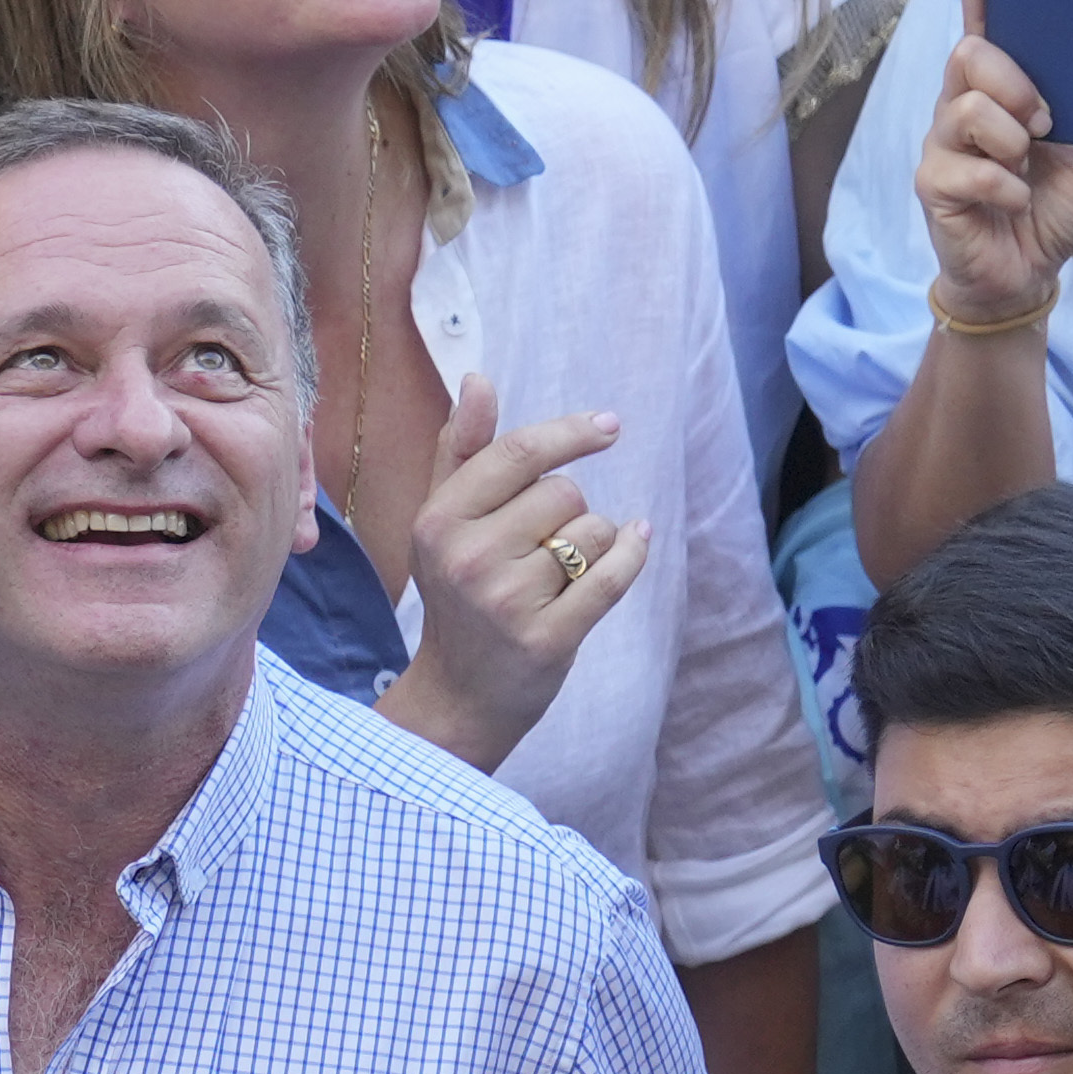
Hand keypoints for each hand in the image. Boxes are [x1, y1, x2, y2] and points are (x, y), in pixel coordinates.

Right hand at [386, 372, 642, 765]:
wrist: (459, 694)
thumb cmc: (457, 594)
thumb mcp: (442, 521)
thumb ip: (461, 449)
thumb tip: (478, 380)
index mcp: (438, 520)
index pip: (519, 455)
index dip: (570, 434)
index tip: (609, 426)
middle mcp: (467, 558)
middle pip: (564, 493)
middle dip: (570, 511)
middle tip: (541, 548)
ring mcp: (506, 602)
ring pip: (593, 533)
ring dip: (593, 544)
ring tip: (558, 575)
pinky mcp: (548, 639)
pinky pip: (612, 575)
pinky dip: (632, 555)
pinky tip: (634, 544)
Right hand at [908, 9, 1072, 329]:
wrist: (1022, 275)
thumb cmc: (1053, 209)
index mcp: (1004, 89)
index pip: (986, 21)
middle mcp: (965, 106)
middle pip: (970, 52)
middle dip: (1015, 80)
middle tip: (1047, 119)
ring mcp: (945, 146)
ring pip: (966, 108)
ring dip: (1012, 137)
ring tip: (1030, 163)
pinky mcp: (935, 186)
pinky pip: (965, 170)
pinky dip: (1005, 188)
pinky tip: (1018, 202)